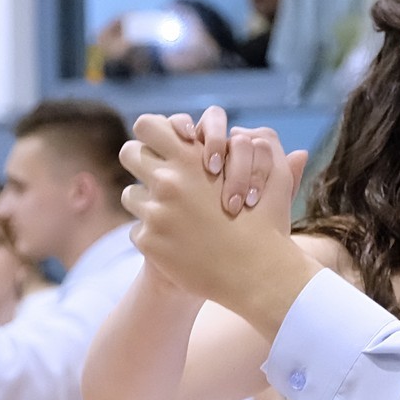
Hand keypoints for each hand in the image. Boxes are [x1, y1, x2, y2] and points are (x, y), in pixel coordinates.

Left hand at [119, 113, 312, 323]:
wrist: (257, 274)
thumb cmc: (267, 224)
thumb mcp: (271, 177)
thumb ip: (260, 149)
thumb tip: (246, 135)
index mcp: (191, 158)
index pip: (147, 125)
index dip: (152, 133)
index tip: (164, 147)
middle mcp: (168, 181)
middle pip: (128, 153)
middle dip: (140, 161)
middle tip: (157, 177)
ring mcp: (155, 212)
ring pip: (131, 194)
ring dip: (147, 202)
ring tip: (172, 215)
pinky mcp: (150, 241)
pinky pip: (137, 231)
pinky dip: (154, 237)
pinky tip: (177, 244)